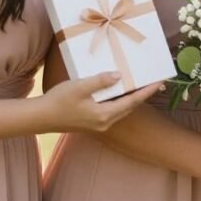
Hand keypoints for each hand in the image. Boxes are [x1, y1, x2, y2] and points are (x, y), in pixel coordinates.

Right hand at [40, 72, 161, 132]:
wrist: (40, 117)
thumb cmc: (59, 101)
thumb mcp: (80, 86)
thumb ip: (101, 81)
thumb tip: (120, 76)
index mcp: (104, 115)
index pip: (132, 102)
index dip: (147, 91)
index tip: (160, 82)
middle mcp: (105, 122)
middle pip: (129, 107)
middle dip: (143, 95)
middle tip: (155, 83)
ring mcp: (98, 124)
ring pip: (121, 109)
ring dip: (132, 98)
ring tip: (141, 86)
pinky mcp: (92, 122)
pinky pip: (112, 110)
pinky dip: (120, 101)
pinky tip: (120, 92)